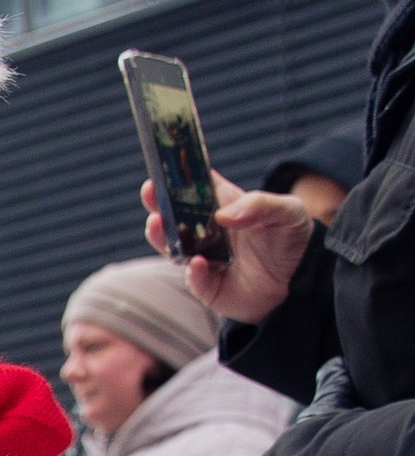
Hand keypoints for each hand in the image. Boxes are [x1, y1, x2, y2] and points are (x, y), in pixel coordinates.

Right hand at [141, 175, 315, 326]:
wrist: (304, 280)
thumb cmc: (293, 237)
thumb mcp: (287, 212)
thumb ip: (260, 206)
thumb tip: (225, 216)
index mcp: (223, 204)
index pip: (194, 185)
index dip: (175, 176)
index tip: (161, 169)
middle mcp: (207, 230)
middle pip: (173, 214)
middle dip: (157, 203)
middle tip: (151, 193)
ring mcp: (204, 258)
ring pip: (173, 246)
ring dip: (163, 235)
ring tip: (159, 224)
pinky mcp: (209, 286)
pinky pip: (194, 280)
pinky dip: (193, 273)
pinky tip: (198, 264)